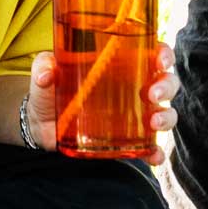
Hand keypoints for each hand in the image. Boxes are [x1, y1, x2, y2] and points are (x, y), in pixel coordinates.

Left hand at [27, 42, 178, 164]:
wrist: (40, 124)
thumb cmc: (49, 90)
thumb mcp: (44, 72)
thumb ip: (43, 66)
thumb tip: (46, 73)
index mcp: (120, 64)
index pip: (151, 52)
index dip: (163, 53)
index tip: (161, 59)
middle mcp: (133, 87)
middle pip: (165, 81)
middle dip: (166, 85)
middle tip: (152, 94)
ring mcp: (132, 115)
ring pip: (164, 111)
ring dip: (166, 116)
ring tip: (154, 122)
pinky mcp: (126, 140)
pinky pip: (149, 146)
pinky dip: (156, 152)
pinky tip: (154, 155)